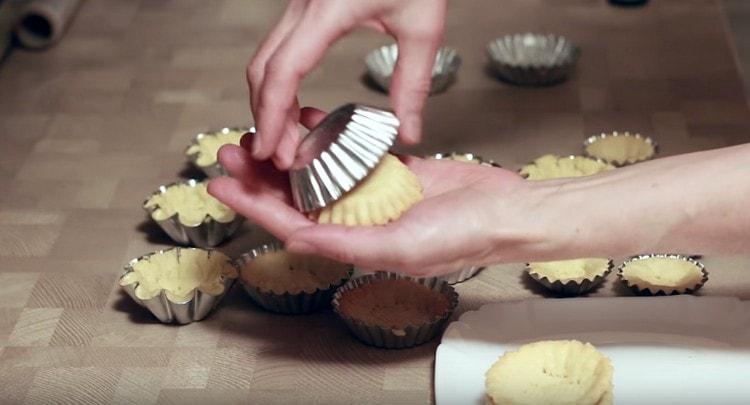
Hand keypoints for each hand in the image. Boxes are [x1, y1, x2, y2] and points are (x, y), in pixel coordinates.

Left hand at [209, 108, 539, 276]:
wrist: (503, 210)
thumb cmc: (461, 237)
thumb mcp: (398, 247)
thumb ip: (344, 243)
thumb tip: (295, 239)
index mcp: (351, 243)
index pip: (288, 224)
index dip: (252, 205)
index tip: (221, 185)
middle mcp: (355, 221)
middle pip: (295, 196)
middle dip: (260, 175)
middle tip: (232, 150)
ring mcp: (372, 194)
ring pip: (317, 171)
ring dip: (288, 153)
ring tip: (260, 134)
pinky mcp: (390, 171)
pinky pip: (350, 152)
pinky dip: (328, 137)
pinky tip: (309, 122)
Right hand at [246, 0, 446, 168]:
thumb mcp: (423, 26)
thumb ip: (413, 82)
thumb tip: (409, 132)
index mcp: (327, 11)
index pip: (284, 71)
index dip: (273, 116)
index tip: (273, 151)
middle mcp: (303, 7)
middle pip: (263, 69)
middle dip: (265, 116)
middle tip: (279, 157)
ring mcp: (299, 5)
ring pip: (265, 60)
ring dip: (268, 102)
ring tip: (285, 140)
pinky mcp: (304, 7)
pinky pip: (278, 49)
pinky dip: (277, 83)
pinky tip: (292, 107)